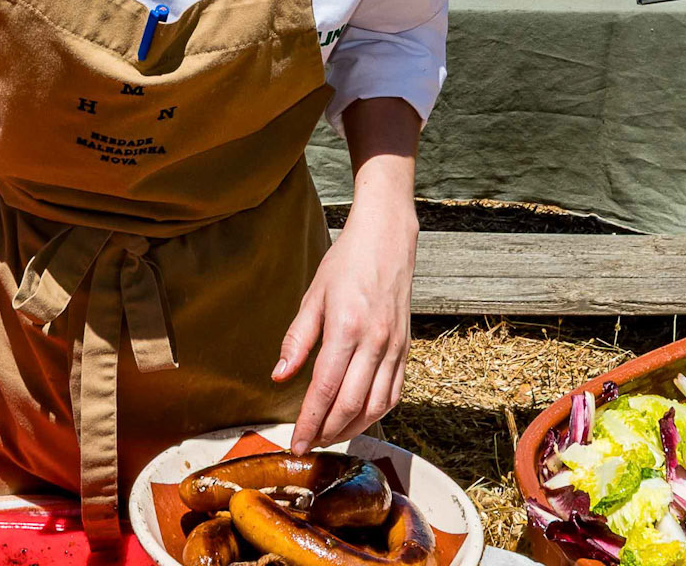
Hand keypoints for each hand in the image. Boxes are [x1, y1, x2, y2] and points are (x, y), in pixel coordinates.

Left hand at [272, 199, 415, 448]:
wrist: (386, 239)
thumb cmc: (346, 263)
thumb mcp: (314, 295)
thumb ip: (297, 339)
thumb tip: (279, 376)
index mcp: (346, 327)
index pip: (326, 388)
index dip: (310, 421)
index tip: (297, 443)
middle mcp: (375, 342)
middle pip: (351, 404)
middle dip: (327, 432)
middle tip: (309, 445)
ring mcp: (394, 347)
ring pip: (375, 406)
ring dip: (352, 428)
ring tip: (329, 436)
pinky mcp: (406, 349)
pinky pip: (394, 393)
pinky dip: (375, 413)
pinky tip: (358, 418)